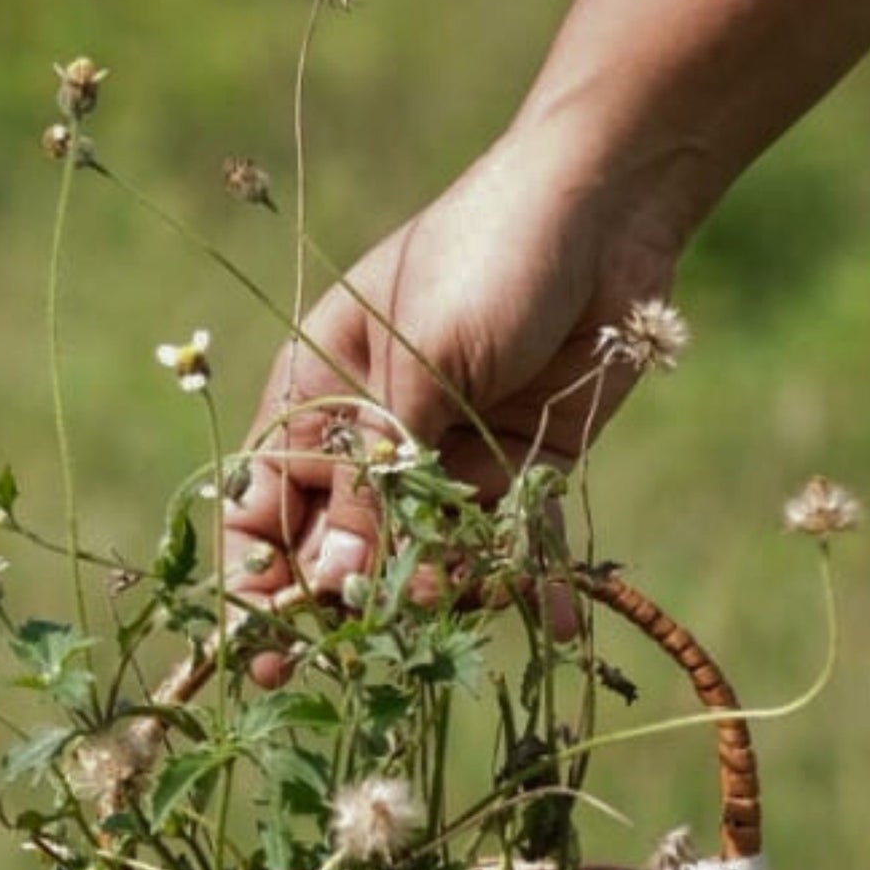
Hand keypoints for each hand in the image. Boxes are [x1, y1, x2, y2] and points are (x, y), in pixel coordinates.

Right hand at [221, 119, 685, 607]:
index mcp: (315, 397)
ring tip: (468, 595)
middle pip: (339, 551)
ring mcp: (445, 460)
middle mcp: (372, 440)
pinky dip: (533, 580)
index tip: (266, 648)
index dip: (258, 582)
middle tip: (361, 662)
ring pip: (425, 561)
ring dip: (444, 594)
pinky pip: (511, 545)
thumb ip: (380, 475)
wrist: (612, 207)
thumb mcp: (421, 364)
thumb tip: (332, 583)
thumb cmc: (486, 254)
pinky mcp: (519, 472)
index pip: (262, 505)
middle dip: (346, 610)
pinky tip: (563, 620)